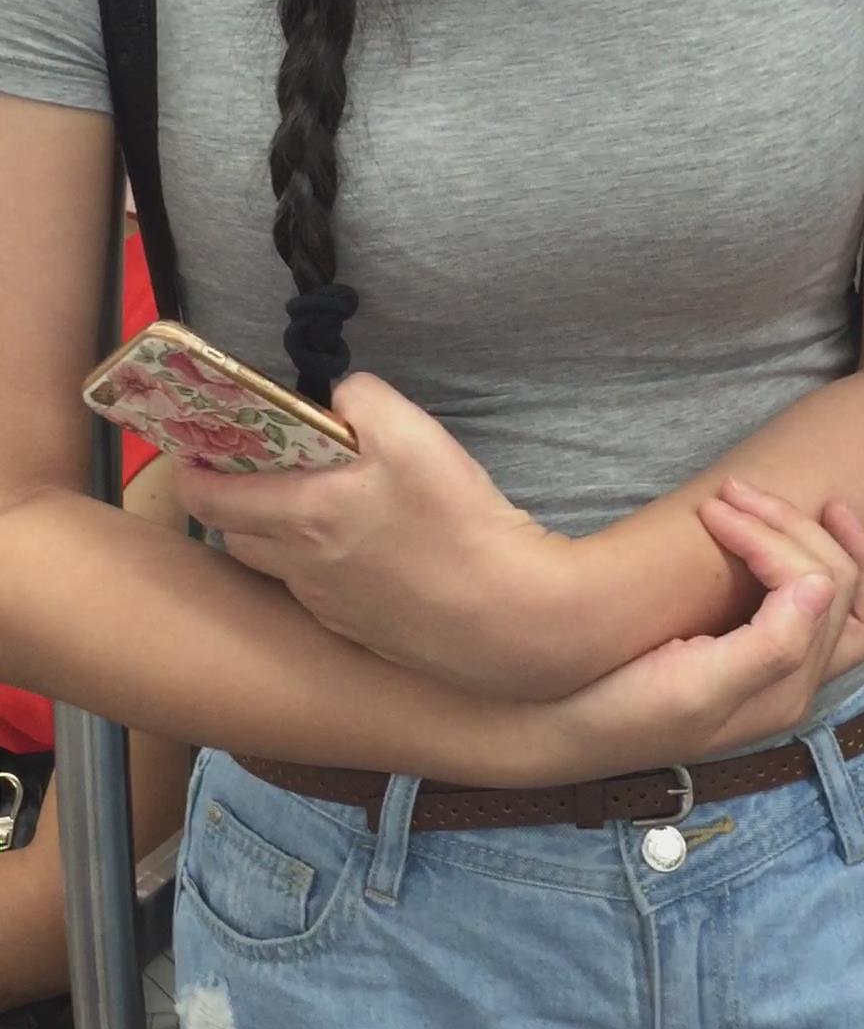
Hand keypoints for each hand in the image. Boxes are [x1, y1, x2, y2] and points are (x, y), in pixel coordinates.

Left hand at [173, 372, 575, 695]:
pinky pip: (320, 595)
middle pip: (235, 538)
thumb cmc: (455, 520)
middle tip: (256, 474)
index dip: (191, 472)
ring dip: (277, 539)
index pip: (209, 498)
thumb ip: (362, 397)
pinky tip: (366, 553)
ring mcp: (330, 607)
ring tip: (314, 511)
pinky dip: (322, 569)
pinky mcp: (362, 632)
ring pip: (278, 569)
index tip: (193, 452)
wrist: (507, 617)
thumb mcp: (411, 431)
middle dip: (231, 505)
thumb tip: (338, 396)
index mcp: (300, 515)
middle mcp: (301, 568)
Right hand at [517, 494, 863, 783]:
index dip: (774, 538)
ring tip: (747, 497)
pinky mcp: (748, 656)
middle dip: (794, 524)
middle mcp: (794, 680)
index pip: (819, 586)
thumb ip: (771, 645)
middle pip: (837, 582)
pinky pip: (804, 600)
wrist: (561, 731)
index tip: (712, 512)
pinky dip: (797, 557)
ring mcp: (774, 668)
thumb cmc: (620, 713)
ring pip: (831, 587)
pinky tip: (764, 533)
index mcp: (788, 689)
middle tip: (732, 490)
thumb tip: (821, 586)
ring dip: (801, 532)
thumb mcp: (692, 689)